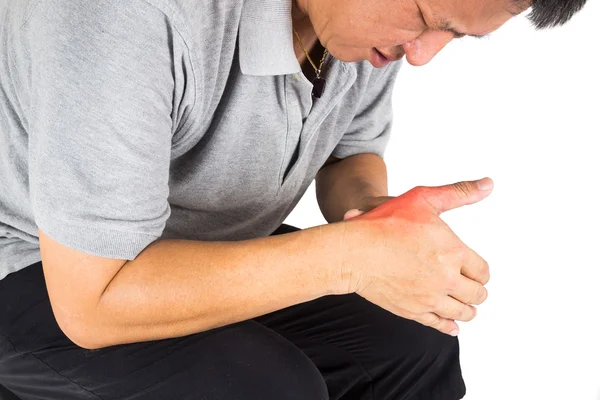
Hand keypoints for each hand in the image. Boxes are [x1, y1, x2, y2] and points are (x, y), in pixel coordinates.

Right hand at [339, 178, 492, 335]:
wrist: (354, 252)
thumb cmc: (384, 223)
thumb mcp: (423, 198)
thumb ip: (459, 192)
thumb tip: (487, 184)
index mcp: (453, 253)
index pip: (483, 271)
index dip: (480, 270)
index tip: (473, 269)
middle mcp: (446, 279)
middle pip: (477, 294)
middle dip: (476, 290)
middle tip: (471, 286)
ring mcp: (430, 299)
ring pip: (462, 313)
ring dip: (467, 309)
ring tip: (464, 304)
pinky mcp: (413, 312)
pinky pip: (440, 325)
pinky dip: (449, 326)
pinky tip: (451, 324)